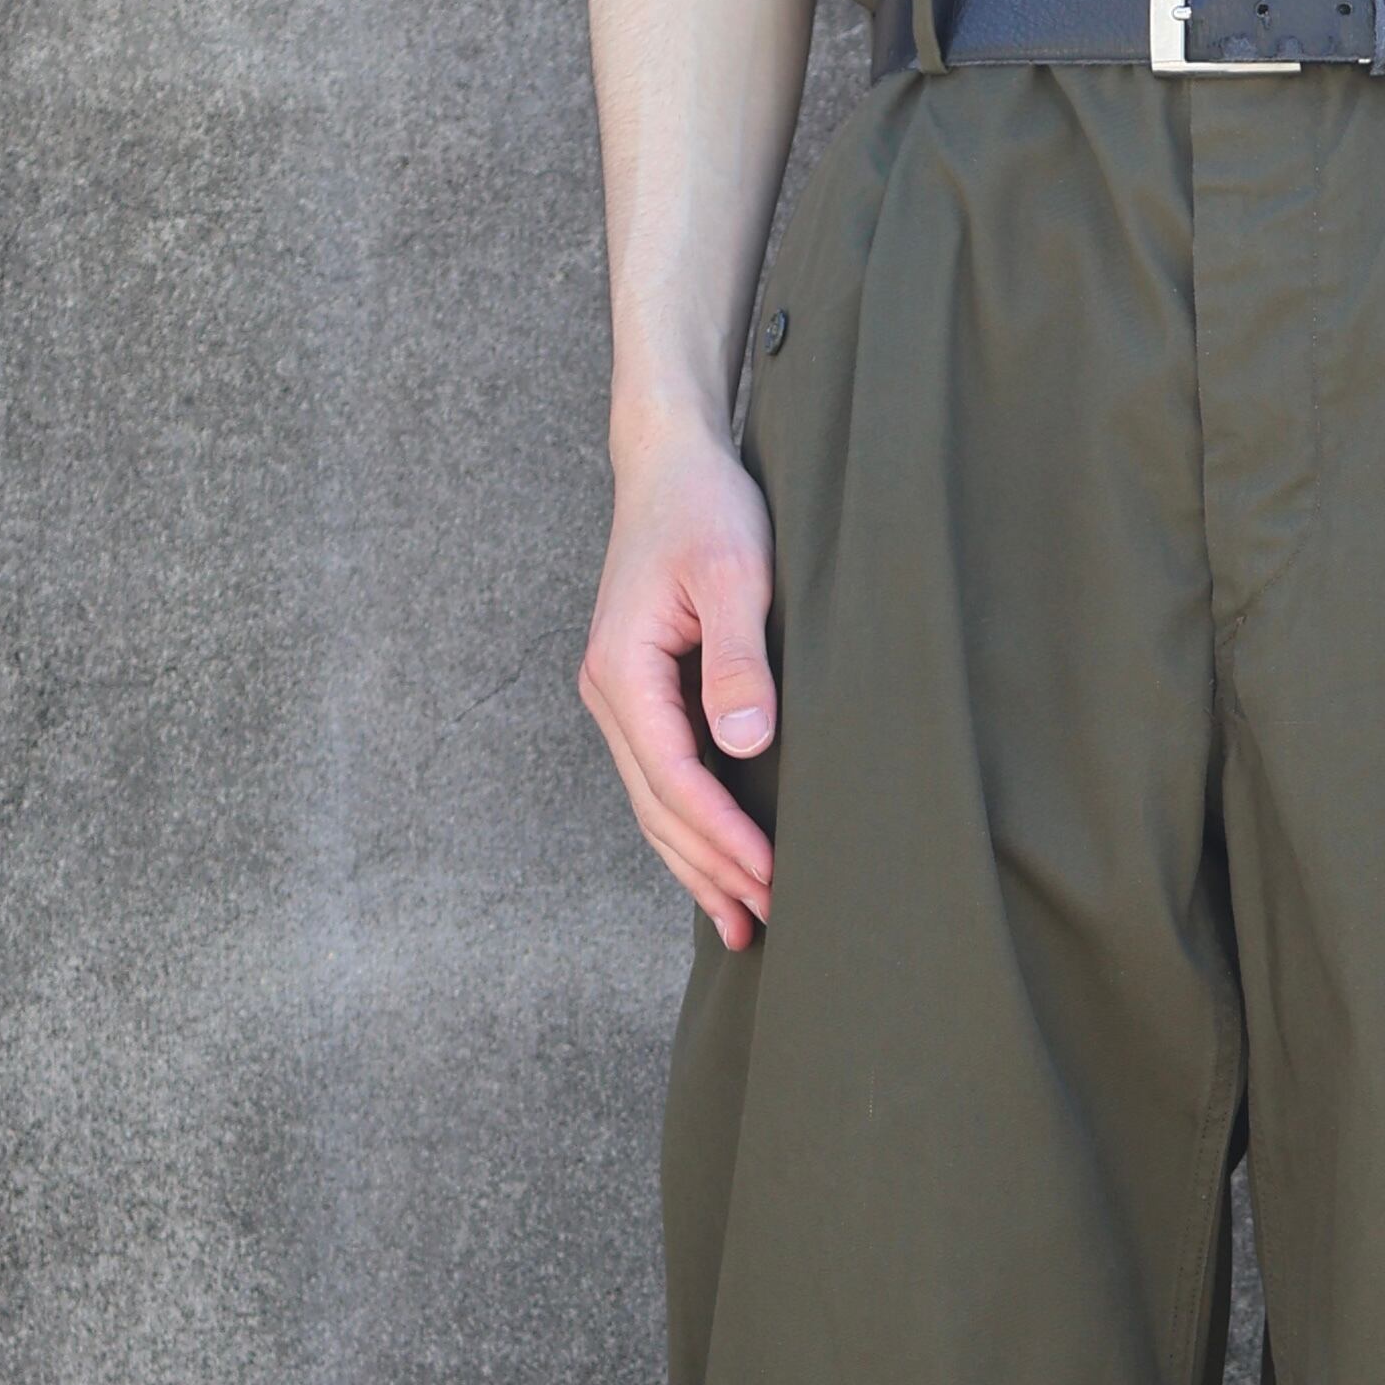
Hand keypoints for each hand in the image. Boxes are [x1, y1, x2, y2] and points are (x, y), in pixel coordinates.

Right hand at [579, 419, 780, 947]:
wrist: (672, 463)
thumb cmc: (706, 509)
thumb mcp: (733, 574)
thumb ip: (739, 659)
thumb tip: (745, 743)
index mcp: (623, 672)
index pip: (675, 780)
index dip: (725, 837)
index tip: (773, 877)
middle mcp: (610, 694)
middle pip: (658, 810)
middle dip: (711, 870)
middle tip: (769, 921)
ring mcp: (621, 701)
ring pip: (656, 807)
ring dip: (698, 866)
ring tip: (744, 921)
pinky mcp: (644, 699)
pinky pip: (664, 783)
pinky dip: (692, 829)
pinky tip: (722, 866)